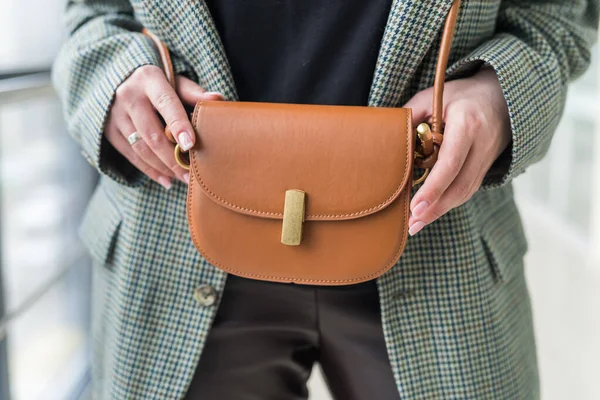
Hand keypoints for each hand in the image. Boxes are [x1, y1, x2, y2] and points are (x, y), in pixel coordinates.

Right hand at [105, 65, 223, 188]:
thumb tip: (217, 100)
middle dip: (172, 158)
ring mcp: (115, 114)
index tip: (190, 144)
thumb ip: (194, 93)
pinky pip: (131, 155)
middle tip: (190, 175)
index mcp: (148, 79)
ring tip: (182, 179)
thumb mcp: (176, 82)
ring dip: (163, 167)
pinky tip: (167, 180)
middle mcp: (128, 95)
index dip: (178, 124)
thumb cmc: (160, 84)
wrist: (122, 81)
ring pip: (141, 148)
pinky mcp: (109, 130)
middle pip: (151, 133)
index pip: (166, 103)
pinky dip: (150, 170)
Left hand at [405, 67, 511, 234]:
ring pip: (465, 192)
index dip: (433, 188)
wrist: (501, 97)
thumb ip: (411, 116)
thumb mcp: (433, 97)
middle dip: (435, 208)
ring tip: (416, 225)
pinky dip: (448, 203)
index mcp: (468, 124)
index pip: (451, 162)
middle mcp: (482, 145)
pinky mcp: (486, 168)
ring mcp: (487, 159)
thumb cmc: (460, 96)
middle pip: (459, 185)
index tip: (416, 207)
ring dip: (440, 211)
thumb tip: (386, 137)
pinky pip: (467, 189)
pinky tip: (430, 213)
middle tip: (412, 224)